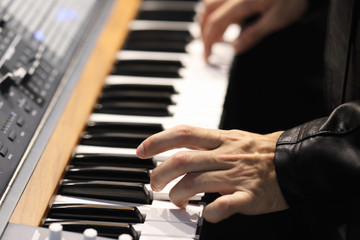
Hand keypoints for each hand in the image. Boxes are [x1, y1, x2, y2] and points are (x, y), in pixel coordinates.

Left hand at [136, 125, 288, 222]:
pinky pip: (224, 205)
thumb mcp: (233, 138)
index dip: (158, 141)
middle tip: (154, 184)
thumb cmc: (261, 151)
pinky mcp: (248, 195)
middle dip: (160, 174)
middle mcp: (224, 155)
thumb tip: (181, 152)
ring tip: (177, 202)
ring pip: (195, 183)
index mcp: (220, 139)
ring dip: (179, 195)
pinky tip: (205, 213)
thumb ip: (208, 144)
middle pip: (182, 161)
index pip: (182, 134)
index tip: (141, 151)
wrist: (296, 161)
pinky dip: (210, 212)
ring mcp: (235, 175)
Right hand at [201, 0, 308, 60]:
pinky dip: (214, 11)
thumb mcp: (277, 19)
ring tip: (213, 37)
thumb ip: (254, 34)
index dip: (207, 43)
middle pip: (207, 13)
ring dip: (206, 21)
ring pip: (209, 4)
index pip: (214, 24)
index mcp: (241, 3)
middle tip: (207, 50)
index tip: (207, 58)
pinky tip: (223, 20)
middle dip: (203, 34)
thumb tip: (234, 48)